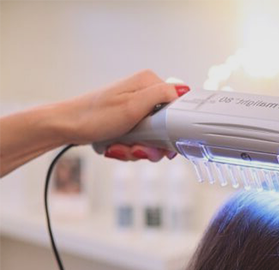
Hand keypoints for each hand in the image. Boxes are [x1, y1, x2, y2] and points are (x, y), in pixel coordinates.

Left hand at [59, 70, 189, 161]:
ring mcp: (136, 107)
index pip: (179, 106)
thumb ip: (161, 95)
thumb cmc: (94, 116)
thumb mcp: (133, 105)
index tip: (162, 142)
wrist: (65, 127)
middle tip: (138, 148)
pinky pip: (140, 140)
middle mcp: (145, 93)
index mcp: (149, 83)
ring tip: (121, 147)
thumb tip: (184, 90)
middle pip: (167, 126)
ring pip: (153, 137)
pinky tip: (116, 146)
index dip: (174, 129)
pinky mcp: (129, 120)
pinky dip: (129, 148)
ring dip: (139, 149)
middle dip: (153, 144)